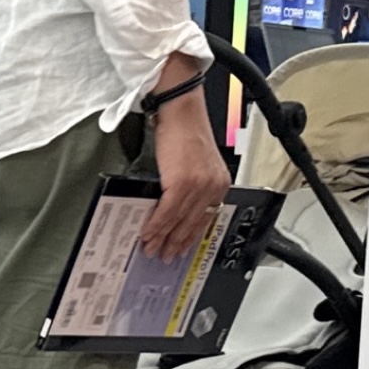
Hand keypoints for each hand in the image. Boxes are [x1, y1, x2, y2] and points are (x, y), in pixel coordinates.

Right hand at [143, 91, 231, 263]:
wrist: (182, 111)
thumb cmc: (186, 131)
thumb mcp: (198, 163)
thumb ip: (193, 187)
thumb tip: (176, 208)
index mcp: (220, 184)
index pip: (206, 218)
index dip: (191, 237)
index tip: (181, 248)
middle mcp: (213, 187)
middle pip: (193, 224)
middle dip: (176, 243)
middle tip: (164, 256)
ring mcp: (199, 186)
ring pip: (179, 221)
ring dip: (163, 238)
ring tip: (152, 249)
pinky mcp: (182, 183)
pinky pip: (168, 211)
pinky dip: (156, 224)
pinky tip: (148, 233)